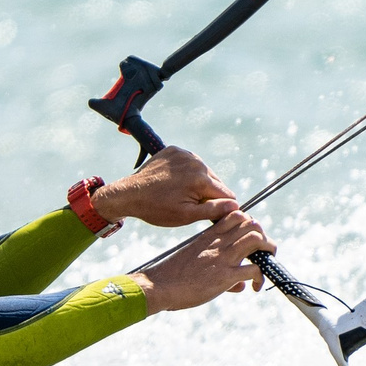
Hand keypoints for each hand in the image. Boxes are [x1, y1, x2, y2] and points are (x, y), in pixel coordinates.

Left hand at [93, 147, 237, 228]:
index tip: (210, 214)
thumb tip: (235, 206)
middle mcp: (196, 162)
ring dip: (198, 183)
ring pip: (204, 172)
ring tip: (180, 194)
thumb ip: (213, 210)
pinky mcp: (174, 150)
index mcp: (201, 178)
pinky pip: (190, 163)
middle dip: (209, 194)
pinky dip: (187, 173)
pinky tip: (174, 183)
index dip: (222, 207)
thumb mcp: (186, 215)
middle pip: (216, 182)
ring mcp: (184, 153)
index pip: (227, 194)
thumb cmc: (157, 209)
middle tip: (190, 205)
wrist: (129, 194)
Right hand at [134, 211, 273, 313]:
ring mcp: (222, 258)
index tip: (250, 241)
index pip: (236, 216)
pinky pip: (254, 269)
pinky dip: (261, 277)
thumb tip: (240, 285)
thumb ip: (218, 268)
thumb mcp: (194, 264)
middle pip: (251, 223)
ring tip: (266, 265)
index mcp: (208, 236)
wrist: (158, 286)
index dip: (249, 224)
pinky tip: (255, 287)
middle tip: (263, 253)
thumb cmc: (171, 277)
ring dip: (268, 251)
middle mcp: (218, 243)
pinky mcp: (224, 276)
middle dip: (264, 236)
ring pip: (257, 239)